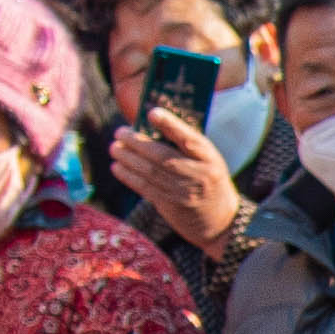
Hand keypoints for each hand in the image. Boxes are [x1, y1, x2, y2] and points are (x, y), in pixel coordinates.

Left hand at [113, 107, 244, 248]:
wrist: (220, 220)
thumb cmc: (208, 180)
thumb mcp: (207, 160)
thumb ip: (185, 145)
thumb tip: (149, 126)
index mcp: (209, 158)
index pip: (189, 138)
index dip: (170, 125)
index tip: (152, 113)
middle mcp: (197, 174)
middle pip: (162, 156)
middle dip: (137, 142)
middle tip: (120, 132)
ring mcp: (183, 192)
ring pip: (149, 172)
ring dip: (128, 158)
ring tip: (114, 148)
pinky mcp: (170, 205)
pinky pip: (145, 187)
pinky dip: (128, 176)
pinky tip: (117, 167)